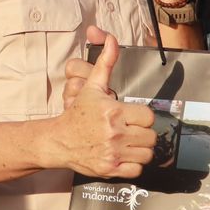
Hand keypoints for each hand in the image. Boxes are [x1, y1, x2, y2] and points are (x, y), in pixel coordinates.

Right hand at [49, 32, 154, 178]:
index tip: (132, 117)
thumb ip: (106, 63)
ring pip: (146, 154)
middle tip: (131, 131)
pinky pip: (137, 170)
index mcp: (114, 112)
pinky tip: (123, 155)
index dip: (142, 117)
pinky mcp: (110, 169)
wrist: (59, 140)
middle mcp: (115, 133)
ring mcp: (113, 153)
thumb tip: (111, 39)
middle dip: (142, 134)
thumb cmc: (78, 114)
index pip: (148, 117)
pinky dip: (133, 165)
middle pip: (150, 137)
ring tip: (128, 143)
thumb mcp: (92, 87)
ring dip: (140, 150)